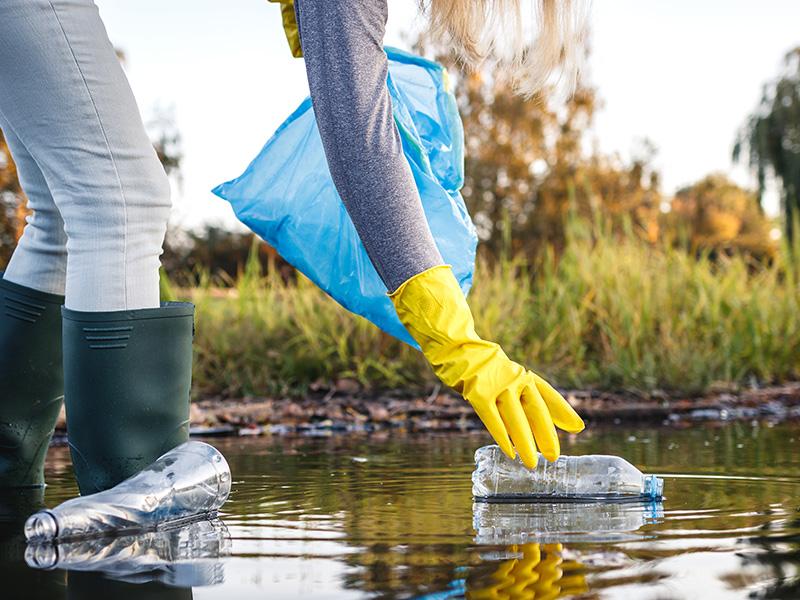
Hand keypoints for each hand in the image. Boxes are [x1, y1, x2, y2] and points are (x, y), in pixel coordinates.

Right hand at [390, 265, 583, 467]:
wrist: (456, 348)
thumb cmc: (486, 370)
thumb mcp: (510, 378)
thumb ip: (531, 398)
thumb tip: (559, 419)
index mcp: (523, 375)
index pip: (547, 395)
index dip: (563, 411)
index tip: (578, 428)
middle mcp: (514, 378)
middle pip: (535, 410)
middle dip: (546, 434)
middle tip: (554, 456)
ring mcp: (496, 385)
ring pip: (515, 417)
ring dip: (525, 442)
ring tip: (532, 462)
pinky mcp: (477, 392)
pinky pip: (492, 418)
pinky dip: (502, 436)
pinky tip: (510, 451)